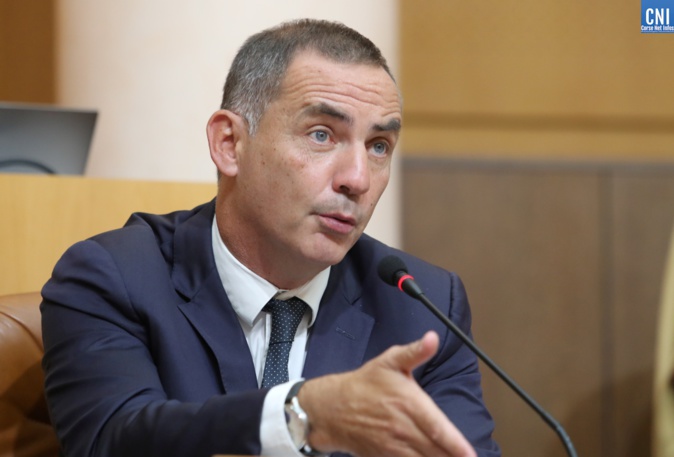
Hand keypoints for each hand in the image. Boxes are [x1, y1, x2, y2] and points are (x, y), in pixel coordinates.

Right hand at [298, 331, 476, 456]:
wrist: (332, 407)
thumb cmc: (365, 384)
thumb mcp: (390, 361)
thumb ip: (415, 352)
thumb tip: (432, 338)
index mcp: (407, 401)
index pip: (437, 426)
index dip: (456, 444)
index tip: (470, 454)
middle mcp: (402, 426)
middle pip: (434, 448)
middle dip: (453, 456)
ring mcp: (393, 446)